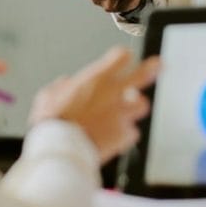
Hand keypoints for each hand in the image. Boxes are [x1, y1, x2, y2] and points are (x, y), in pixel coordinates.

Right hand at [29, 46, 159, 162]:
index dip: (122, 57)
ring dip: (135, 107)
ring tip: (126, 113)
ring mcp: (122, 113)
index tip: (122, 59)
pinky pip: (132, 132)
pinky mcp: (124, 134)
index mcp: (96, 78)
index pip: (121, 56)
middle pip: (143, 73)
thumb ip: (58, 87)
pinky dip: (125, 134)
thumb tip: (64, 83)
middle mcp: (114, 92)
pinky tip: (114, 137)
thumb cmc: (52, 123)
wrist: (61, 149)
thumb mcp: (46, 97)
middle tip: (158, 65)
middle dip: (152, 67)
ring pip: (142, 104)